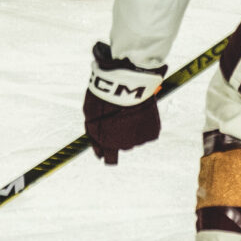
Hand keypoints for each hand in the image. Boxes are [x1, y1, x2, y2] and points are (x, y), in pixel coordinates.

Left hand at [83, 41, 165, 164]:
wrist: (125, 85)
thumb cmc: (104, 95)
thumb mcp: (90, 112)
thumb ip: (92, 128)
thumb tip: (94, 136)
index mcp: (104, 142)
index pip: (105, 156)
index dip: (104, 151)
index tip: (107, 146)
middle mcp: (121, 145)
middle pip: (121, 147)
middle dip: (120, 137)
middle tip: (122, 120)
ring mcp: (137, 140)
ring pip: (135, 139)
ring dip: (134, 129)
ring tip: (132, 111)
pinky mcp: (151, 134)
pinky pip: (148, 133)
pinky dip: (146, 124)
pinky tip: (142, 112)